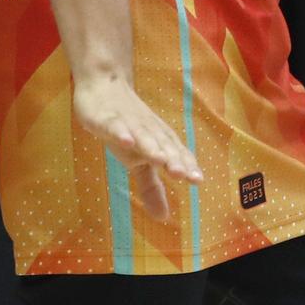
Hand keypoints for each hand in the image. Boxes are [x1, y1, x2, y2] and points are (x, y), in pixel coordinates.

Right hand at [73, 75, 201, 222]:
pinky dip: (121, 133)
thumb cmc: (127, 128)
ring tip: (162, 161)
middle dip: (174, 161)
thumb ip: (151, 187)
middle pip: (163, 147)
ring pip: (143, 137)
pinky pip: (116, 126)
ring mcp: (129, 124)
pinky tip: (127, 142)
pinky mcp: (108, 118)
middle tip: (187, 176)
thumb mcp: (137, 161)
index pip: (176, 155)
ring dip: (152, 148)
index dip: (186, 167)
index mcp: (158, 142)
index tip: (199, 181)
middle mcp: (149, 132)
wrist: (105, 87)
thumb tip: (164, 217)